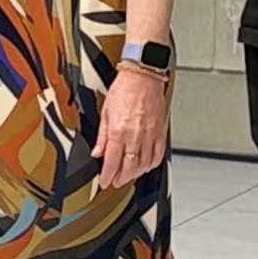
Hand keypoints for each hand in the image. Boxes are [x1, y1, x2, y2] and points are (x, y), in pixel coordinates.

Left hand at [95, 65, 168, 182]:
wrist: (143, 76)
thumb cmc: (124, 89)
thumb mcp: (105, 112)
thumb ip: (102, 136)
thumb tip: (97, 152)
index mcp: (118, 131)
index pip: (112, 162)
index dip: (107, 176)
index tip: (105, 182)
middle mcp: (135, 135)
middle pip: (129, 167)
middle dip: (121, 178)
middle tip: (116, 182)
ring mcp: (150, 135)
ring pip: (144, 164)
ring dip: (136, 174)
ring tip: (129, 176)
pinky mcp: (160, 132)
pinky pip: (158, 154)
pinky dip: (152, 163)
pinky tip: (146, 165)